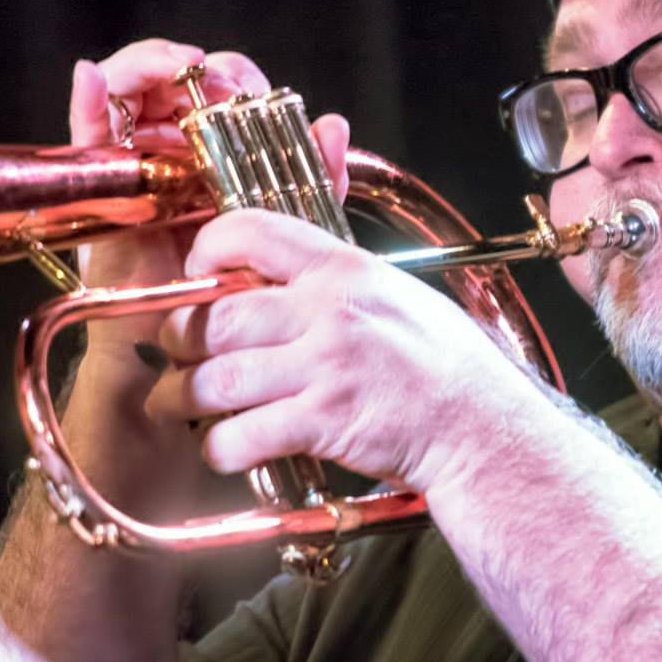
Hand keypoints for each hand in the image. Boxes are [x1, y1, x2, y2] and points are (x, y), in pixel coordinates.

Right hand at [64, 39, 350, 369]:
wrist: (187, 348)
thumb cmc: (234, 293)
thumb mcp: (286, 229)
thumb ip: (316, 180)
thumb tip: (334, 125)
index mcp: (220, 155)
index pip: (223, 92)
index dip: (238, 80)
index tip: (256, 94)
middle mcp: (175, 151)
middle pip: (177, 83)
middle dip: (200, 72)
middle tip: (219, 84)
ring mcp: (136, 161)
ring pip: (132, 91)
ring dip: (152, 66)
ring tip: (175, 68)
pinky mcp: (100, 182)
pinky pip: (86, 129)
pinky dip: (89, 96)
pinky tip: (94, 76)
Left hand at [143, 209, 541, 499]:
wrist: (484, 430)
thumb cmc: (445, 367)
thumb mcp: (396, 293)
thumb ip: (337, 268)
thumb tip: (299, 211)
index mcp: (345, 270)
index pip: (251, 231)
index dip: (206, 251)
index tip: (195, 277)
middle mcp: (330, 311)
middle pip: (217, 317)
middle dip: (181, 343)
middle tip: (178, 358)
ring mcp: (326, 367)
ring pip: (216, 379)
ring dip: (186, 400)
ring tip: (182, 407)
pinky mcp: (324, 422)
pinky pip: (241, 435)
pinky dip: (221, 449)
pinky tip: (227, 450)